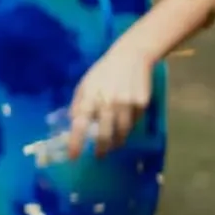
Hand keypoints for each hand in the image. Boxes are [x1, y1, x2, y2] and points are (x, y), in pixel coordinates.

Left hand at [67, 43, 155, 157]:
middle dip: (100, 148)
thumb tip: (73, 123)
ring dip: (116, 141)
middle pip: (104, 134)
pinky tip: (125, 125)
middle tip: (98, 156)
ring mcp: (127, 104)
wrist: (131, 56)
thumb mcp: (85, 84)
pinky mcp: (142, 103)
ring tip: (113, 146)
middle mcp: (108, 103)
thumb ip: (78, 104)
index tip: (73, 157)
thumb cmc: (103, 72)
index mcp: (90, 97)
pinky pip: (134, 121)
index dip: (76, 142)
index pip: (80, 124)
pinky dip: (129, 126)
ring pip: (122, 131)